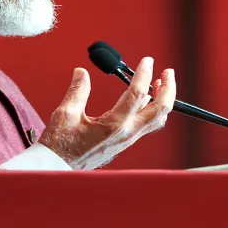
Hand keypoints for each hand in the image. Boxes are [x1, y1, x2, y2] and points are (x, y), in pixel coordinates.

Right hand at [38, 57, 175, 169]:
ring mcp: (128, 139)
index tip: (147, 61)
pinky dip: (154, 110)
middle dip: (168, 88)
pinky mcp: (125, 142)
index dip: (144, 74)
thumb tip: (82, 72)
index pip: (137, 94)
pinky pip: (148, 125)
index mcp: (113, 125)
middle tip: (168, 71)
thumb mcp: (65, 114)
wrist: (59, 167)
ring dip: (163, 99)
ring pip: (157, 119)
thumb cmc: (61, 145)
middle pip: (160, 109)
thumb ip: (77, 91)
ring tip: (161, 83)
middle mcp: (126, 133)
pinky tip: (147, 101)